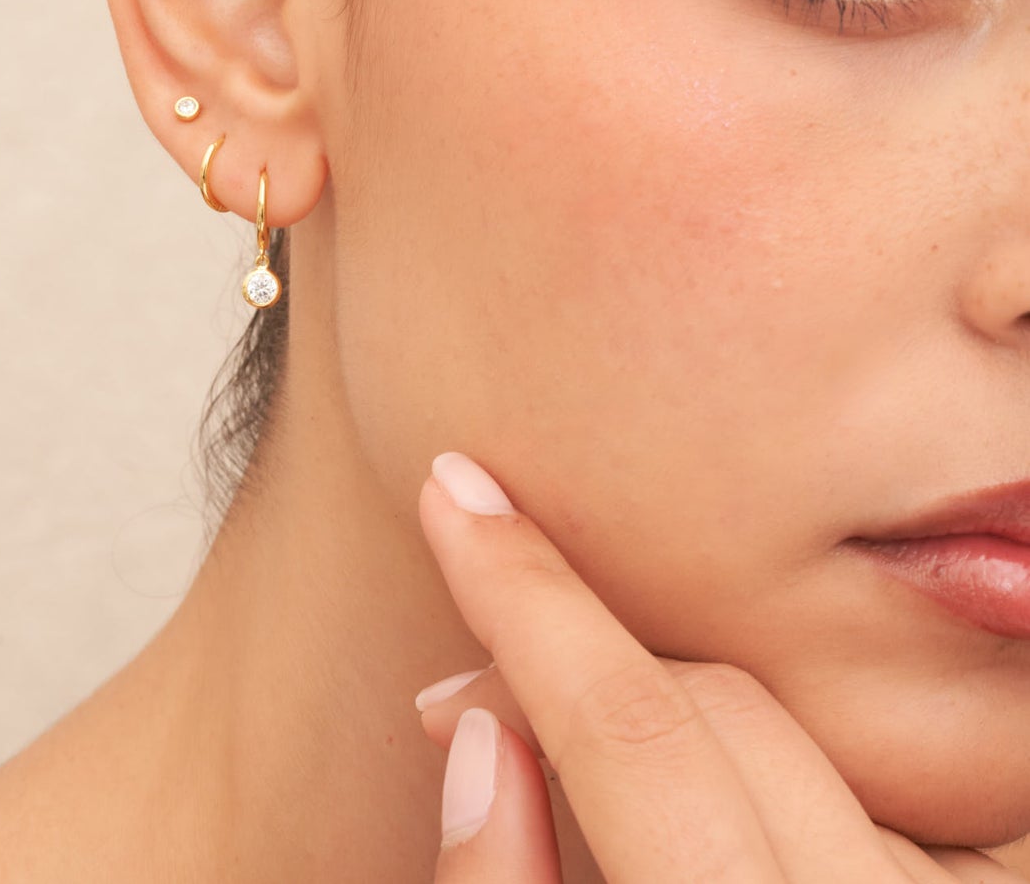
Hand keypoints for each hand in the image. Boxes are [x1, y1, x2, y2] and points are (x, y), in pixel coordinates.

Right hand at [416, 450, 1024, 882]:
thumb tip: (479, 729)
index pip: (646, 742)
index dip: (528, 600)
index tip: (458, 494)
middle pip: (715, 707)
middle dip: (570, 663)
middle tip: (471, 701)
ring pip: (777, 720)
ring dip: (658, 708)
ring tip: (584, 761)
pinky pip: (837, 765)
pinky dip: (744, 752)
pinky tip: (700, 799)